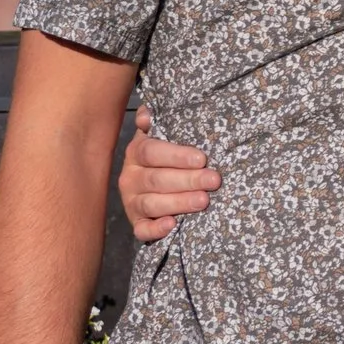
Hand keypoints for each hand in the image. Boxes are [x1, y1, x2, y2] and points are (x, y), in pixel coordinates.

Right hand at [119, 106, 218, 241]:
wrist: (146, 182)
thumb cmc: (163, 156)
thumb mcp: (159, 135)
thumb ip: (155, 123)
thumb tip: (147, 114)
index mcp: (136, 153)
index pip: (152, 152)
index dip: (176, 155)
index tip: (202, 159)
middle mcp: (130, 178)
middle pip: (157, 180)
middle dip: (188, 180)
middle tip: (214, 181)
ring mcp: (132, 202)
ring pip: (151, 204)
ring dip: (178, 203)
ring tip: (203, 201)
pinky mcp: (137, 223)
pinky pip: (142, 230)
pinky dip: (155, 230)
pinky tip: (172, 225)